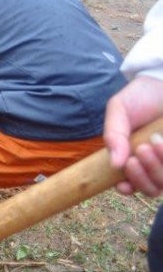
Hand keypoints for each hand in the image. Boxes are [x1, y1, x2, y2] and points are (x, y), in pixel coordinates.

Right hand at [105, 75, 162, 196]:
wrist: (162, 83)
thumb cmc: (139, 97)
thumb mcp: (118, 110)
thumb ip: (113, 135)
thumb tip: (114, 164)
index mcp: (132, 158)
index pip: (130, 186)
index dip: (128, 188)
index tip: (123, 184)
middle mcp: (153, 164)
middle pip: (151, 189)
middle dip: (143, 176)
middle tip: (141, 151)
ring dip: (158, 168)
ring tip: (155, 141)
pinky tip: (162, 142)